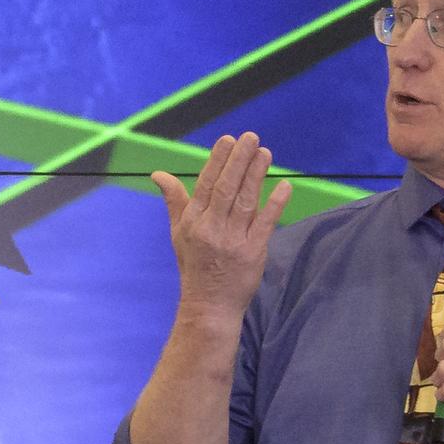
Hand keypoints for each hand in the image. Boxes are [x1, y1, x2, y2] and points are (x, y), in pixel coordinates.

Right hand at [152, 132, 291, 319]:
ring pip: (246, 202)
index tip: (228, 140)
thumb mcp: (178, 233)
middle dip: (239, 161)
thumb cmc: (194, 265)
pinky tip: (284, 185)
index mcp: (194, 222)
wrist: (209, 305)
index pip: (206, 185)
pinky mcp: (252, 253)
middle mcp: (211, 229)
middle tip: (251, 137)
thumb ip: (174, 200)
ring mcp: (232, 241)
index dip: (218, 161)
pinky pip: (265, 224)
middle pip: (226, 189)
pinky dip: (275, 204)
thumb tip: (158, 174)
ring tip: (265, 153)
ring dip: (256, 175)